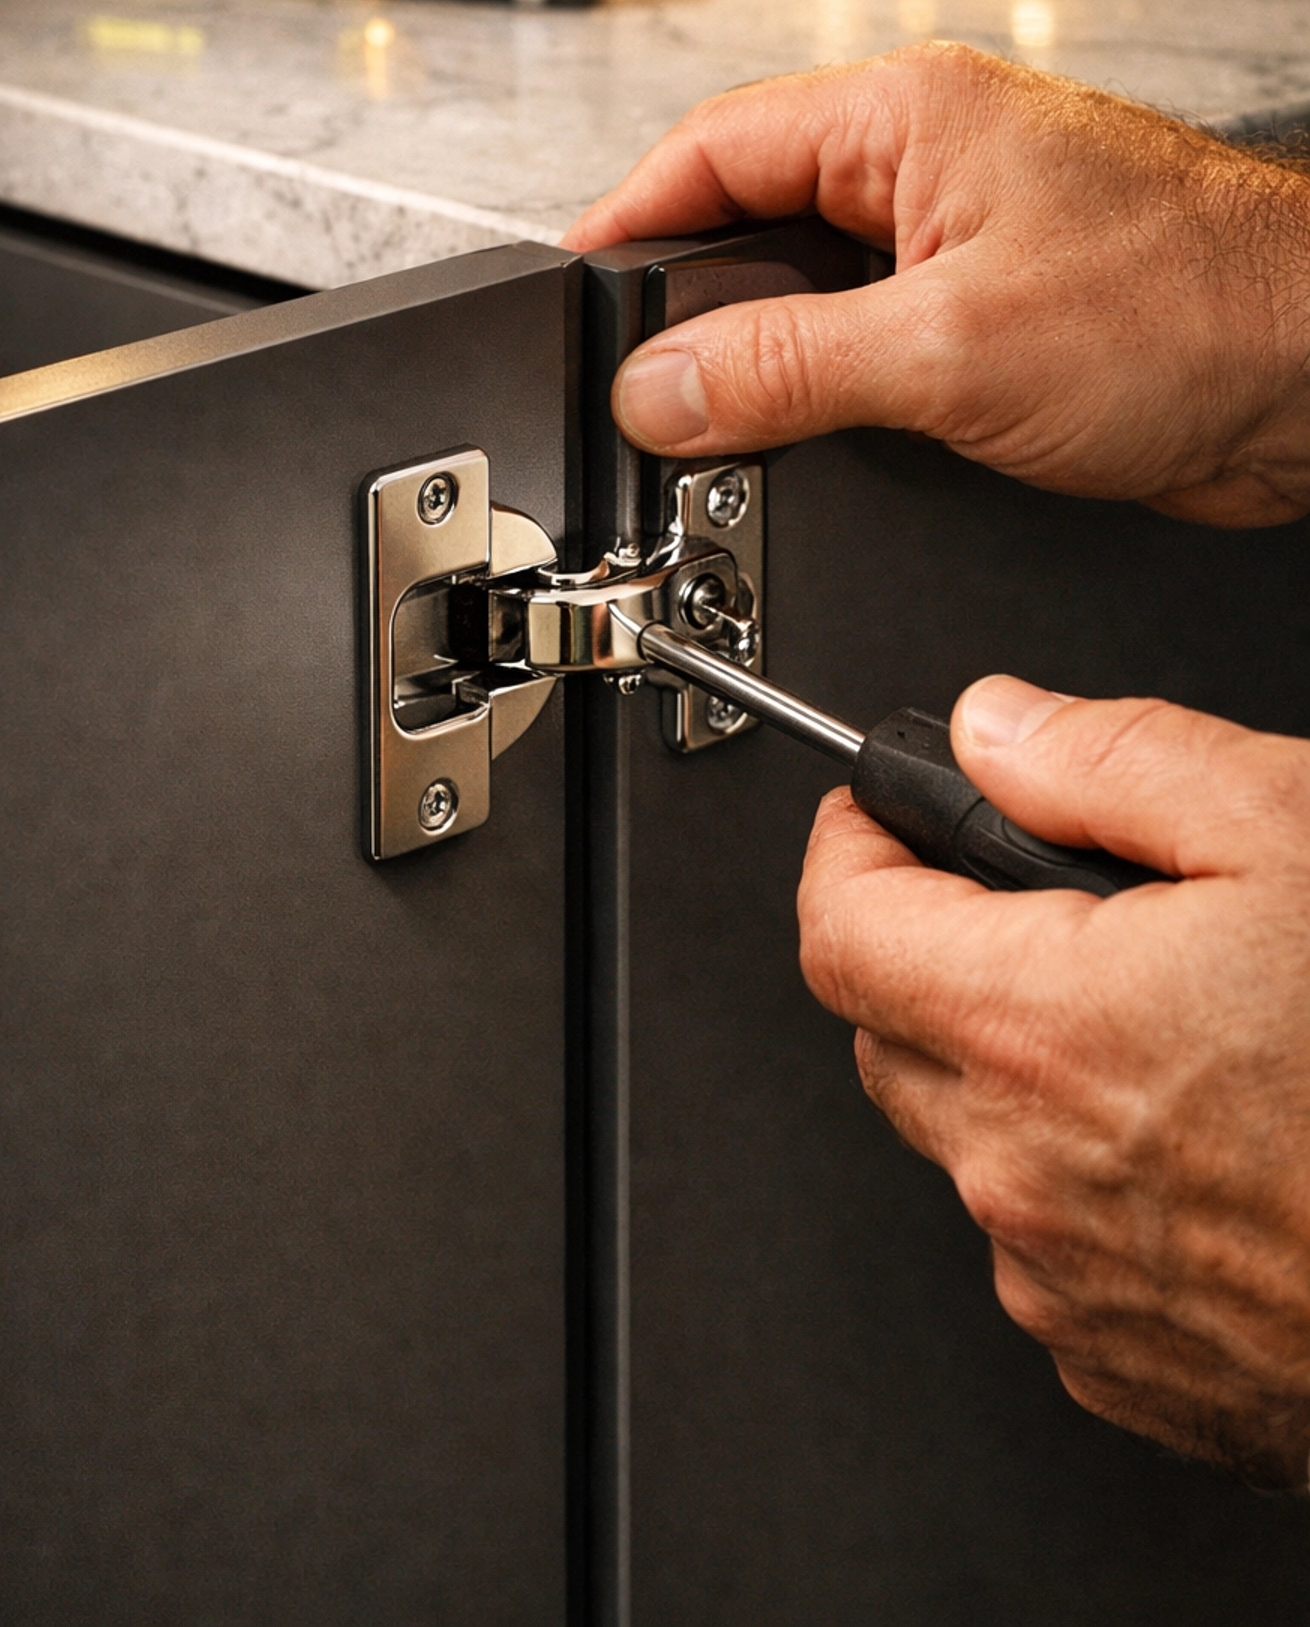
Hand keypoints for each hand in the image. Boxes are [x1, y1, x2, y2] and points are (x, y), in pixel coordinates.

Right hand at [560, 43, 1309, 525]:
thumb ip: (786, 367)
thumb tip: (662, 390)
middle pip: (748, 221)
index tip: (572, 300)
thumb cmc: (1199, 307)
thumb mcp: (952, 350)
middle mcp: (929, 161)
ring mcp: (961, 237)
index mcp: (907, 114)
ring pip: (808, 291)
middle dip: (691, 311)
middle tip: (646, 393)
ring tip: (723, 424)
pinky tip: (817, 437)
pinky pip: (870, 344)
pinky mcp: (993, 314)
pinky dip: (828, 393)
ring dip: (764, 360)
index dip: (625, 224)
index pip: (711, 147)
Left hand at [798, 673, 1309, 1485]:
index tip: (877, 818)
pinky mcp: (1129, 1372)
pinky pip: (1049, 1252)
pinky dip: (1088, 1188)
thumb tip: (995, 729)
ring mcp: (1072, 1289)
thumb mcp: (1291, 832)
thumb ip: (1112, 760)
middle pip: (886, 1033)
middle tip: (1043, 912)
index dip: (850, 846)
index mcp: (1044, 1029)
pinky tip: (1205, 1148)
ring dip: (1019, 1076)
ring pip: (970, 1145)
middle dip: (933, 951)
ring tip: (1167, 1036)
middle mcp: (1027, 1173)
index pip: (837, 925)